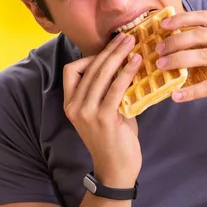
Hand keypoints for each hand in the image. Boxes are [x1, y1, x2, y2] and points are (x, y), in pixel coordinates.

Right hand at [63, 33, 142, 187]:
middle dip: (110, 49)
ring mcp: (86, 113)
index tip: (110, 48)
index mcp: (70, 103)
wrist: (116, 170)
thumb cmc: (115, 139)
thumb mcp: (107, 111)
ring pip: (101, 74)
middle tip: (127, 37)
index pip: (71, 70)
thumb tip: (126, 65)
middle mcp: (74, 106)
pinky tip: (136, 63)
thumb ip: (110, 91)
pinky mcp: (103, 118)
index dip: (90, 56)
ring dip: (118, 55)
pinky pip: (115, 88)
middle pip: (89, 68)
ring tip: (133, 43)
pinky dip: (126, 72)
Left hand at [156, 10, 206, 113]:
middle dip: (174, 41)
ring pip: (202, 56)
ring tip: (162, 67)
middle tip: (159, 50)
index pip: (205, 17)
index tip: (163, 25)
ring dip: (178, 61)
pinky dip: (191, 92)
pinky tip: (178, 96)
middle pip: (199, 35)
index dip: (182, 19)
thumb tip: (189, 43)